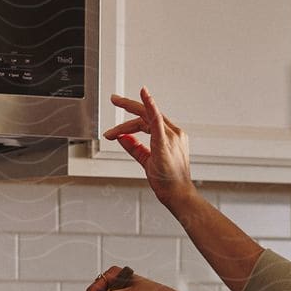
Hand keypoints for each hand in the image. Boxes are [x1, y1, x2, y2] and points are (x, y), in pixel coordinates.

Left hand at [104, 87, 192, 208]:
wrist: (178, 195)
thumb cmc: (168, 181)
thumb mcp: (147, 160)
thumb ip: (135, 147)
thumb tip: (122, 137)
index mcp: (171, 137)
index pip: (147, 122)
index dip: (129, 123)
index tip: (117, 126)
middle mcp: (173, 134)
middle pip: (146, 115)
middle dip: (128, 105)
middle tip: (114, 99)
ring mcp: (171, 136)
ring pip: (144, 119)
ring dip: (125, 123)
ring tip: (112, 123)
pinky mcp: (165, 142)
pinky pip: (157, 120)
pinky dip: (150, 106)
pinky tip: (144, 95)